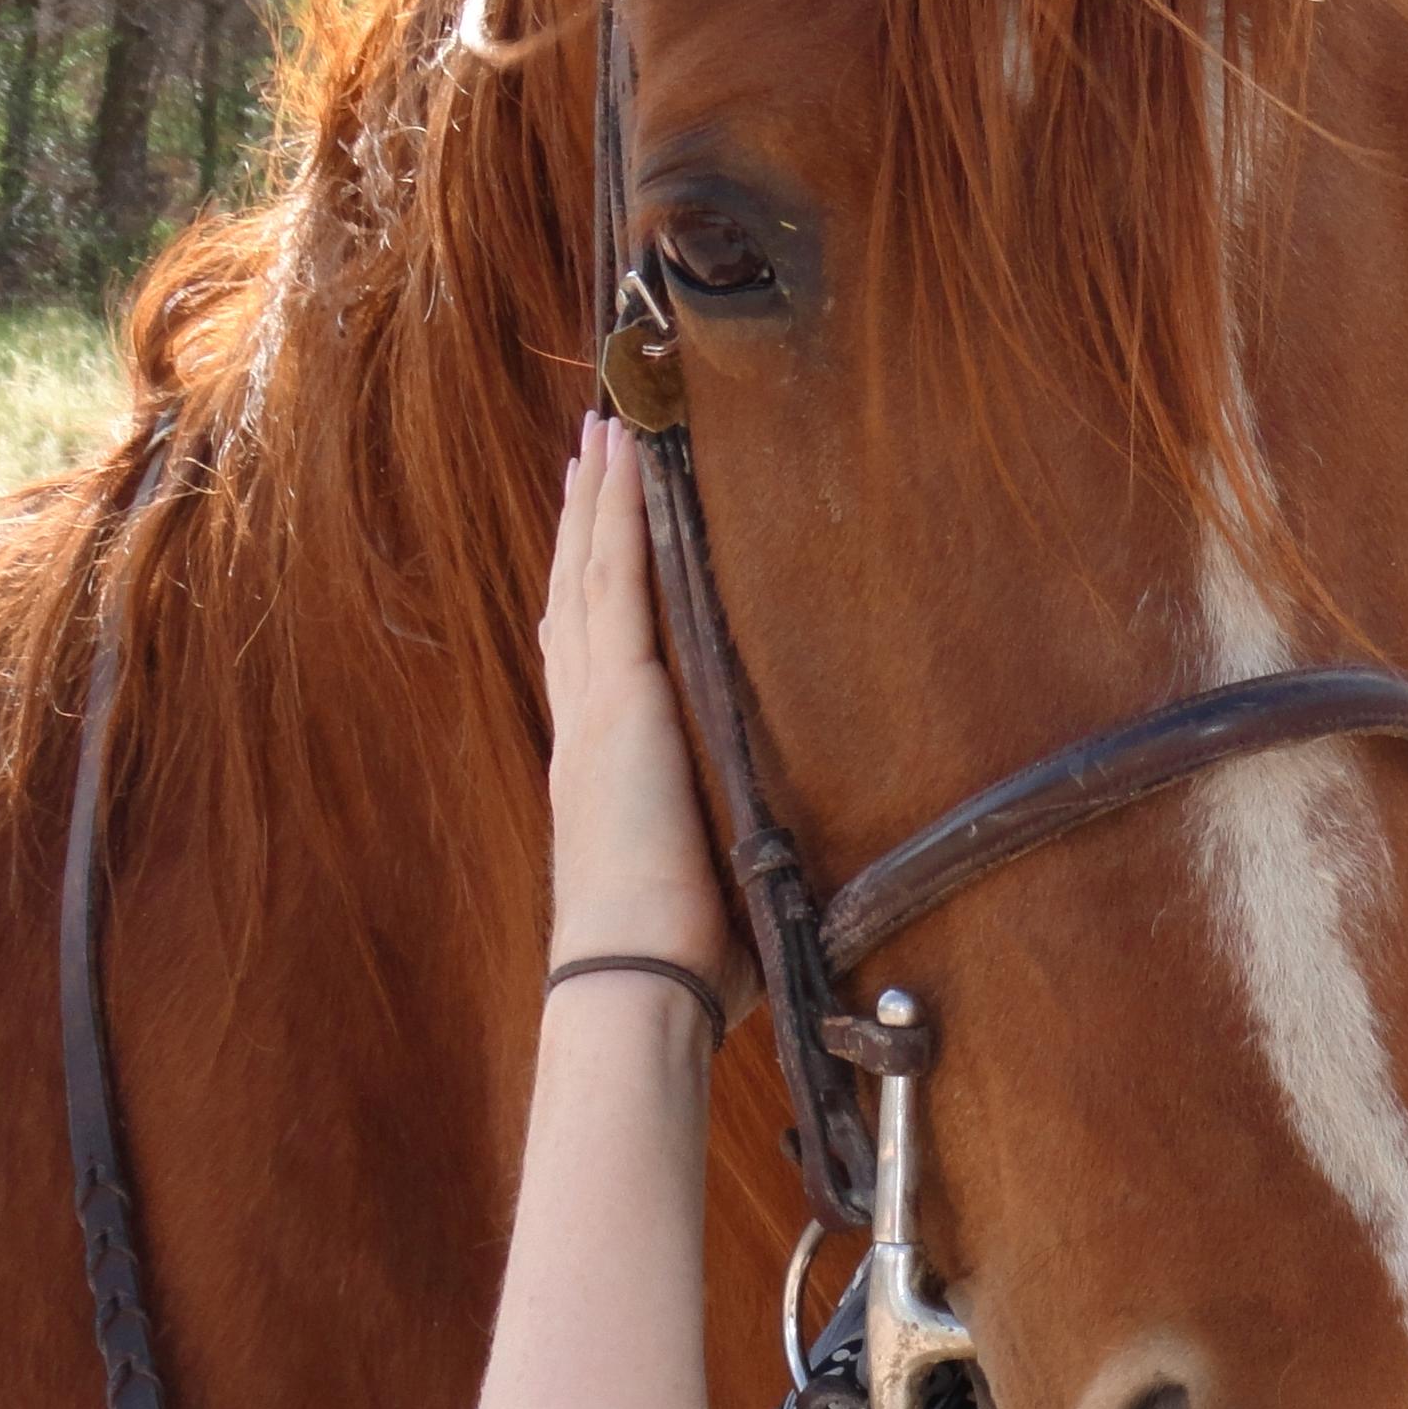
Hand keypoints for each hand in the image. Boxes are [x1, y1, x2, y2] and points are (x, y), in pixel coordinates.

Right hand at [540, 414, 737, 998]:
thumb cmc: (690, 964)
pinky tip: (620, 459)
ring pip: (591, 573)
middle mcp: (590, 726)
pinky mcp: (621, 699)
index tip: (595, 534)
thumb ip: (756, 850)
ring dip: (598, 499)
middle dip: (587, 521)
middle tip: (593, 448)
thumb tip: (826, 862)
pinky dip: (614, 515)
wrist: (641, 979)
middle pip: (580, 595)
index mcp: (608, 770)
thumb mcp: (729, 885)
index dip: (591, 590)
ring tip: (603, 429)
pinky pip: (615, 580)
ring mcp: (598, 706)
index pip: (594, 658)